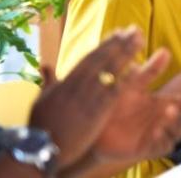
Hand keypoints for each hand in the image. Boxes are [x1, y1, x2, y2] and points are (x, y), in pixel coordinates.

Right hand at [28, 29, 145, 166]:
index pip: (89, 58)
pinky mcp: (97, 112)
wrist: (43, 149)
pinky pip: (114, 91)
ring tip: (139, 39)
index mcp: (65, 81)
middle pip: (103, 59)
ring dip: (127, 53)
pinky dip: (125, 78)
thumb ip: (48, 81)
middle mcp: (78, 85)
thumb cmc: (41, 125)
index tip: (117, 32)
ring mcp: (88, 98)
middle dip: (120, 43)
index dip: (105, 44)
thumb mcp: (41, 100)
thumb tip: (45, 65)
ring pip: (110, 70)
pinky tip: (138, 67)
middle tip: (134, 30)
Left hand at [90, 49, 180, 164]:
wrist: (95, 128)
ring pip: (179, 132)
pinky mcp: (147, 148)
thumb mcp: (133, 85)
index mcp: (166, 104)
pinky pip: (160, 146)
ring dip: (178, 122)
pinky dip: (162, 139)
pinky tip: (157, 131)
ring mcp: (159, 134)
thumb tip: (164, 51)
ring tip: (172, 111)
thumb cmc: (115, 106)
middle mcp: (166, 120)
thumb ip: (150, 71)